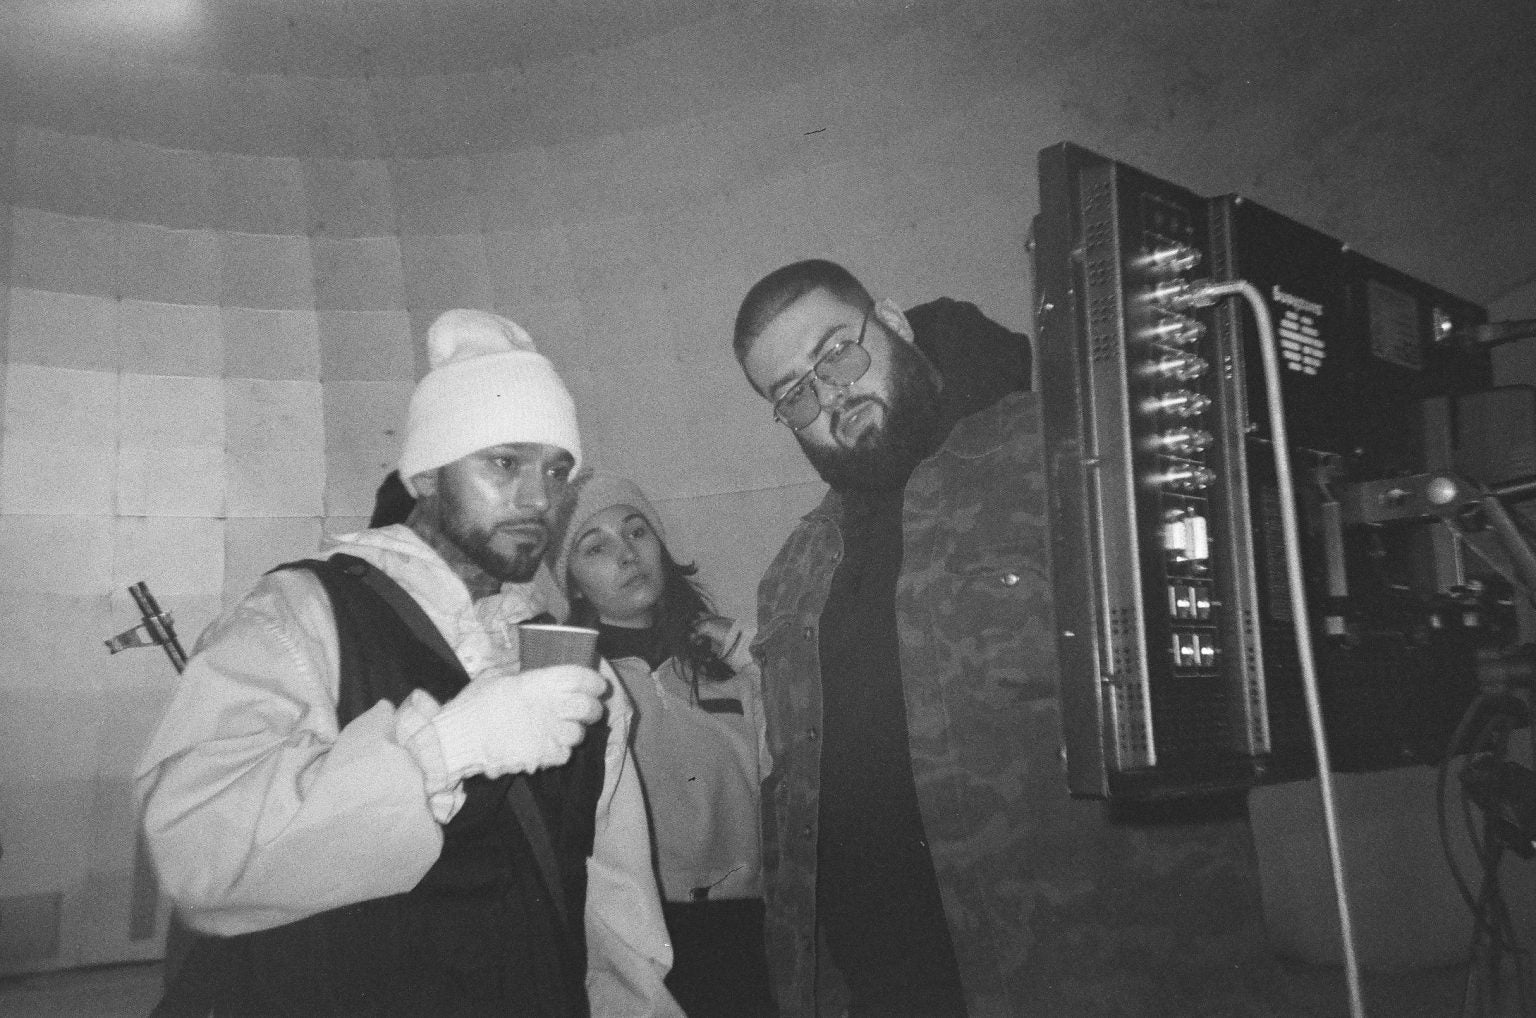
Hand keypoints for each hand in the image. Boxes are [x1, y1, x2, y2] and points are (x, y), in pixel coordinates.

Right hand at [430, 664, 605, 778]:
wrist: (457, 740)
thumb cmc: (473, 705)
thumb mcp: (495, 678)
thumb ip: (519, 675)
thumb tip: (532, 672)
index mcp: (539, 683)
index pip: (581, 678)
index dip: (594, 681)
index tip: (597, 684)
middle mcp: (549, 707)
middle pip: (589, 708)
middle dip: (593, 708)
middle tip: (588, 709)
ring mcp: (548, 735)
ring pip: (580, 734)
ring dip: (575, 731)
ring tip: (564, 729)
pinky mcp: (543, 757)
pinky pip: (565, 754)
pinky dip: (560, 750)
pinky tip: (549, 745)